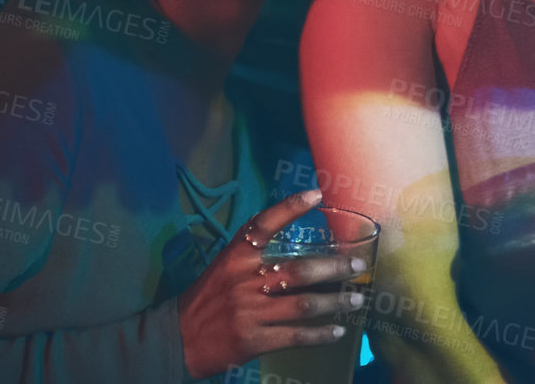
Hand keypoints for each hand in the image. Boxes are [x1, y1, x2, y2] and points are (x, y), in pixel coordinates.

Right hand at [178, 189, 367, 379]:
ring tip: (356, 299)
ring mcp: (250, 312)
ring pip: (304, 304)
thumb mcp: (224, 265)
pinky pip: (295, 336)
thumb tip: (294, 236)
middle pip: (299, 270)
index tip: (316, 194)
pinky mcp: (254, 340)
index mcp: (236, 257)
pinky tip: (337, 331)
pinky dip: (319, 334)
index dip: (290, 208)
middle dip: (334, 268)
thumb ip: (253, 251)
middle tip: (357, 265)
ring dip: (335, 301)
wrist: (177, 337)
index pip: (263, 224)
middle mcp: (244, 281)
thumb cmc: (208, 296)